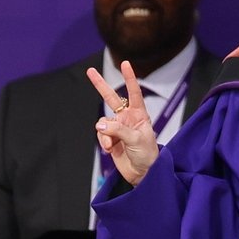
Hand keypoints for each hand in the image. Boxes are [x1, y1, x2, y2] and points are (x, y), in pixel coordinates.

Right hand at [86, 60, 158, 185]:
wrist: (143, 174)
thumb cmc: (148, 155)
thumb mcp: (137, 140)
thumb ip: (118, 130)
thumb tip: (100, 124)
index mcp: (139, 115)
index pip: (134, 93)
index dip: (130, 78)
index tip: (125, 63)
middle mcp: (127, 119)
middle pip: (112, 98)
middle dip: (100, 85)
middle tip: (90, 71)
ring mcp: (118, 129)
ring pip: (103, 123)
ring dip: (104, 134)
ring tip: (110, 145)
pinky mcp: (110, 139)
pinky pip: (101, 134)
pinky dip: (103, 141)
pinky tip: (109, 149)